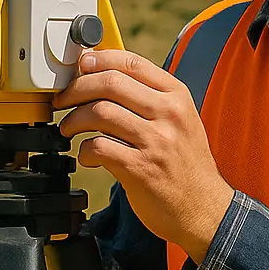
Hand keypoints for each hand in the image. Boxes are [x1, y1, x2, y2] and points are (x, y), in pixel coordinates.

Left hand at [53, 49, 235, 263]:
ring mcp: (155, 142)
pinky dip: (84, 150)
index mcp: (177, 96)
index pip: (131, 62)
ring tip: (69, 128)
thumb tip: (103, 77)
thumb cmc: (186, 163)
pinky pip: (99, 147)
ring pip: (99, 112)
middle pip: (110, 83)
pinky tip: (86, 155)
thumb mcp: (180, 120)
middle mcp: (168, 114)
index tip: (80, 66)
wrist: (205, 208)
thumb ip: (149, 97)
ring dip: (73, 119)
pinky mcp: (141, 170)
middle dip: (76, 88)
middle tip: (63, 100)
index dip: (98, 60)